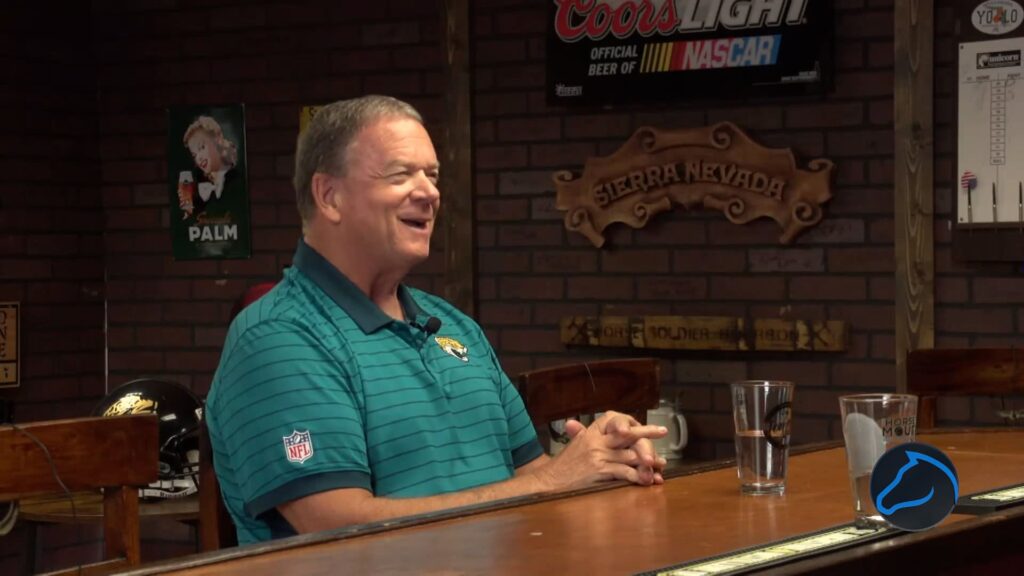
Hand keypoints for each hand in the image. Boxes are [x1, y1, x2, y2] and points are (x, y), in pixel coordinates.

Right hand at [534, 411, 666, 490]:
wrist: (549, 481)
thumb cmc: (563, 465)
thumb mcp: (574, 445)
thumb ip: (580, 434)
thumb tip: (574, 424)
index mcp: (591, 433)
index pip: (613, 419)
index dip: (629, 421)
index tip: (641, 422)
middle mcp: (596, 442)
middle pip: (627, 434)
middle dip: (647, 433)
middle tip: (662, 431)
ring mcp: (599, 456)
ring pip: (630, 455)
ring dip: (647, 460)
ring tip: (660, 463)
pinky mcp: (601, 471)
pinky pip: (625, 472)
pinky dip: (637, 476)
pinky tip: (646, 479)